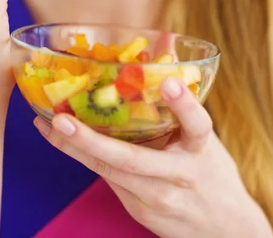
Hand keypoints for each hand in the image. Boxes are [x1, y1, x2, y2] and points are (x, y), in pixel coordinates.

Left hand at [34, 77, 272, 237]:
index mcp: (201, 151)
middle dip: (93, 141)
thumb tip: (164, 53)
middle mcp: (180, 176)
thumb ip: (181, 104)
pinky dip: (83, 157)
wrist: (224, 230)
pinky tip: (61, 140)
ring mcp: (158, 198)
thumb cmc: (211, 173)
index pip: (197, 125)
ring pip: (110, 172)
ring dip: (74, 148)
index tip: (169, 81)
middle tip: (61, 119)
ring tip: (48, 126)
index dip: (184, 104)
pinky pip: (108, 180)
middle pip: (133, 160)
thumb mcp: (206, 142)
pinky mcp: (141, 211)